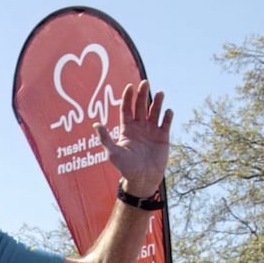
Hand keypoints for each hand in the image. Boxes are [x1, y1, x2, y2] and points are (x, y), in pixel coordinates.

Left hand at [94, 81, 172, 196]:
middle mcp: (139, 127)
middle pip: (141, 106)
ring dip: (157, 102)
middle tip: (145, 83)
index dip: (128, 97)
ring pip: (154, 111)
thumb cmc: (126, 168)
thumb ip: (105, 138)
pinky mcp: (163, 137)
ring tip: (160, 93)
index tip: (130, 87)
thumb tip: (96, 124)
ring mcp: (152, 131)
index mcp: (127, 129)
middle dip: (142, 94)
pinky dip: (167, 116)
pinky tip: (168, 111)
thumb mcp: (113, 153)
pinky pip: (166, 123)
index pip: (127, 108)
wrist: (143, 179)